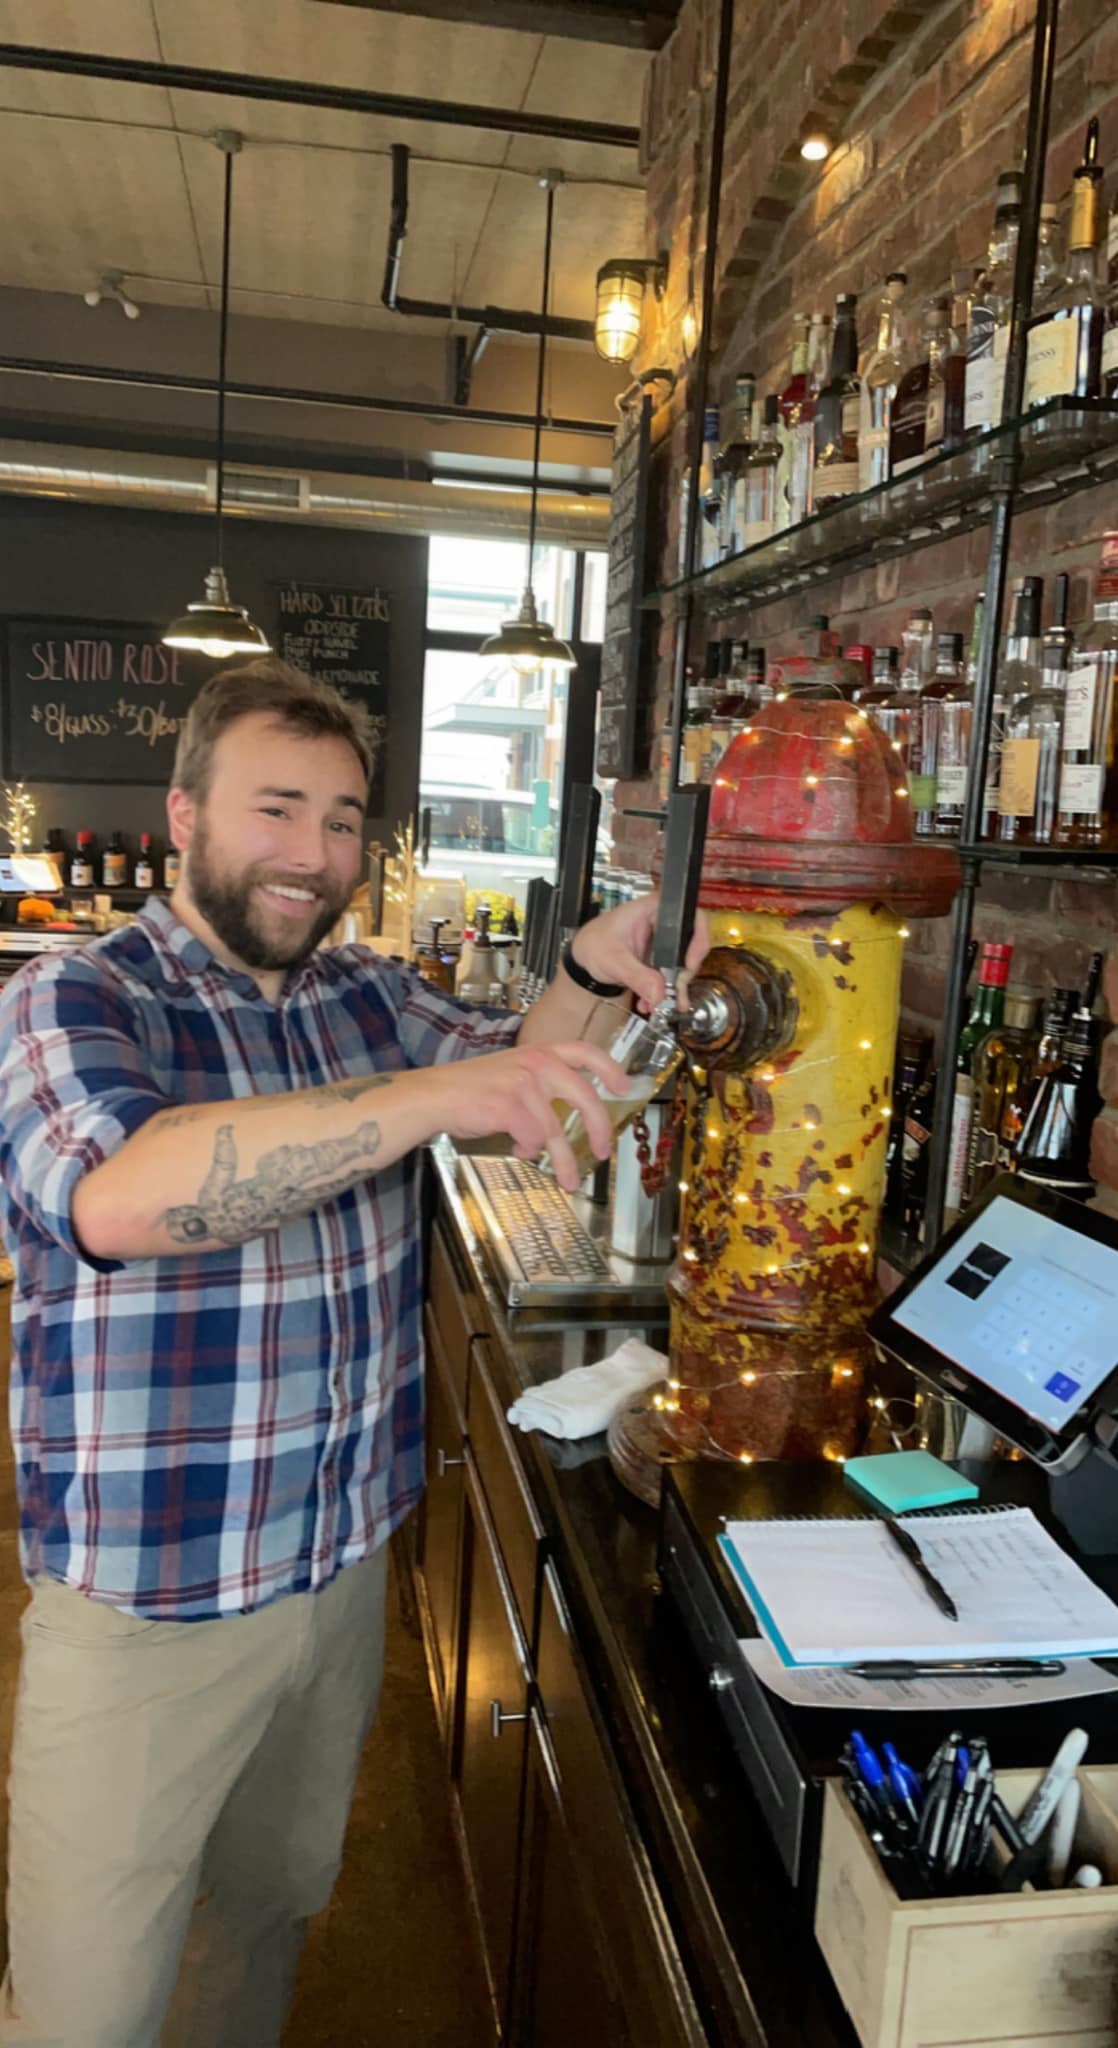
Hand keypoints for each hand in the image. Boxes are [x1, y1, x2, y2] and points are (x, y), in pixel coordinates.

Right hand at [430, 1041, 629, 1191]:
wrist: (434, 1096)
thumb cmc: (467, 1089)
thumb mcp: (510, 1074)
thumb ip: (539, 1090)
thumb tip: (556, 1130)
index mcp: (538, 1052)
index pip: (585, 1051)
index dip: (610, 1069)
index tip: (625, 1088)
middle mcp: (536, 1063)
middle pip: (585, 1097)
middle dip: (599, 1128)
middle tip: (605, 1151)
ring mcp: (524, 1084)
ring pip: (556, 1130)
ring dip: (563, 1160)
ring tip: (568, 1180)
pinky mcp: (511, 1107)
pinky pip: (532, 1139)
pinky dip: (526, 1150)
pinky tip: (516, 1148)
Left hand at [569, 893, 710, 1013]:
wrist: (583, 957)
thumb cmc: (592, 943)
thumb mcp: (612, 959)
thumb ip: (636, 976)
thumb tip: (658, 992)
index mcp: (652, 908)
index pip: (689, 915)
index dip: (697, 938)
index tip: (688, 964)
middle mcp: (662, 922)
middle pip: (691, 943)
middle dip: (684, 972)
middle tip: (675, 991)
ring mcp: (663, 941)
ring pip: (683, 962)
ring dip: (676, 986)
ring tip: (664, 1003)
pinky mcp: (660, 958)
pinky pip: (672, 974)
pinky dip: (666, 991)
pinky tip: (653, 1002)